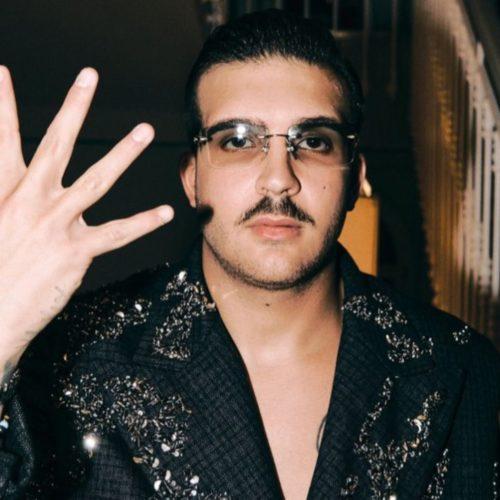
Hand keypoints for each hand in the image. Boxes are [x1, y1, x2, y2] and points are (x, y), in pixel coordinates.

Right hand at [0, 66, 173, 364]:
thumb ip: (12, 203)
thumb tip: (25, 192)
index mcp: (5, 193)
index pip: (3, 139)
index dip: (3, 105)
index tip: (3, 73)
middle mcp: (30, 201)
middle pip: (56, 144)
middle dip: (73, 107)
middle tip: (89, 76)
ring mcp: (55, 224)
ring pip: (96, 180)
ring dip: (122, 153)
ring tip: (143, 131)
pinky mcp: (75, 251)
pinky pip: (117, 233)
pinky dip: (142, 222)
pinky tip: (165, 212)